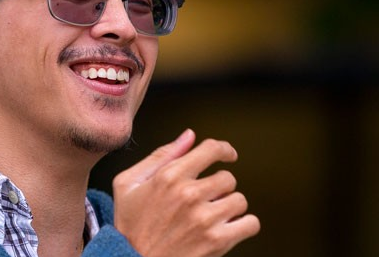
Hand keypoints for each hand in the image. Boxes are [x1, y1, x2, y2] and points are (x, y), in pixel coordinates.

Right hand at [112, 129, 259, 256]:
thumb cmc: (129, 226)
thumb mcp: (128, 184)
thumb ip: (160, 156)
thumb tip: (189, 136)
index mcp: (169, 176)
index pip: (212, 149)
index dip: (224, 150)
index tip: (228, 156)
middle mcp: (189, 194)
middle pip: (228, 178)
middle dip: (220, 188)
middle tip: (207, 201)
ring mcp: (204, 218)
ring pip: (239, 200)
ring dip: (230, 208)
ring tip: (214, 218)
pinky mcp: (217, 241)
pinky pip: (250, 223)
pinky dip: (244, 226)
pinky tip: (229, 229)